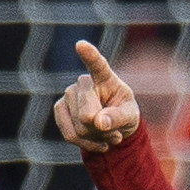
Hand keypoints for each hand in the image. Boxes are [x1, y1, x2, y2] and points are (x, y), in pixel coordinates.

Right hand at [52, 41, 142, 155]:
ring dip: (96, 139)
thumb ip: (117, 118)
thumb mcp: (130, 116)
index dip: (89, 55)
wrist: (112, 126)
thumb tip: (98, 122)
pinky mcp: (59, 109)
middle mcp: (83, 82)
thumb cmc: (124, 114)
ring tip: (108, 135)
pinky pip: (70, 135)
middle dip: (102, 130)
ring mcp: (68, 94)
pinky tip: (97, 142)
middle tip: (115, 132)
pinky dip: (86, 144)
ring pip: (79, 128)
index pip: (97, 65)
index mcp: (105, 77)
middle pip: (87, 115)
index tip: (81, 45)